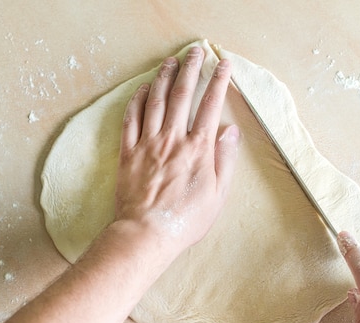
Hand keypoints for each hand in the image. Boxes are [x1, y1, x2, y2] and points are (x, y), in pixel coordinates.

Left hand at [114, 47, 239, 257]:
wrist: (146, 233)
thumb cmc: (186, 219)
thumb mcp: (217, 194)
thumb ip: (225, 159)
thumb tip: (230, 130)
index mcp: (198, 149)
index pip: (211, 106)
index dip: (218, 82)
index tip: (223, 64)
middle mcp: (172, 139)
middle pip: (181, 95)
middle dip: (190, 69)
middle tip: (195, 51)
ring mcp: (147, 143)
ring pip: (155, 101)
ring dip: (163, 77)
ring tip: (170, 61)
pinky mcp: (128, 152)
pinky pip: (131, 119)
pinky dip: (136, 100)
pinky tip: (142, 89)